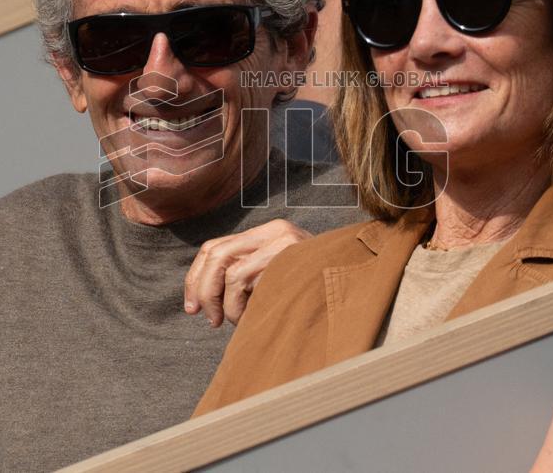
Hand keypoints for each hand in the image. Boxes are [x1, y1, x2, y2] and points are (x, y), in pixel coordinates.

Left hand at [184, 219, 312, 326]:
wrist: (359, 285)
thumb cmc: (317, 292)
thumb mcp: (279, 281)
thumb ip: (251, 279)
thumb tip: (207, 301)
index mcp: (269, 233)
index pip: (216, 247)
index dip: (197, 276)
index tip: (193, 306)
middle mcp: (273, 231)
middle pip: (215, 252)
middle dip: (200, 287)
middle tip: (202, 316)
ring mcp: (280, 240)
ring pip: (225, 266)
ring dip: (220, 301)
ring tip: (230, 321)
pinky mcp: (284, 254)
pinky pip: (240, 279)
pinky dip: (234, 305)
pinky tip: (246, 318)